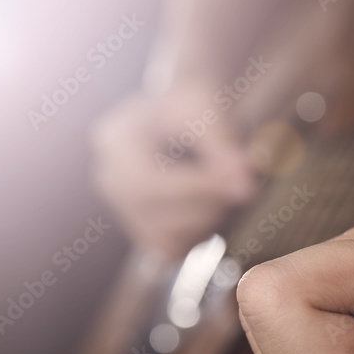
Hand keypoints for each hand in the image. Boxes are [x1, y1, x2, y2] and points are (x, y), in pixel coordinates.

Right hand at [91, 84, 258, 260]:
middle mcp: (107, 175)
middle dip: (207, 205)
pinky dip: (199, 235)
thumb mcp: (211, 111)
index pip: (149, 182)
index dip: (198, 190)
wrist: (185, 113)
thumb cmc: (198, 106)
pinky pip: (170, 248)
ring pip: (163, 236)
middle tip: (245, 186)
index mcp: (115, 137)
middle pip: (152, 211)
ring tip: (229, 191)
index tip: (245, 186)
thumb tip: (246, 186)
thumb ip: (226, 147)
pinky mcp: (140, 226)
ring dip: (207, 221)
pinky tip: (215, 208)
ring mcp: (120, 205)